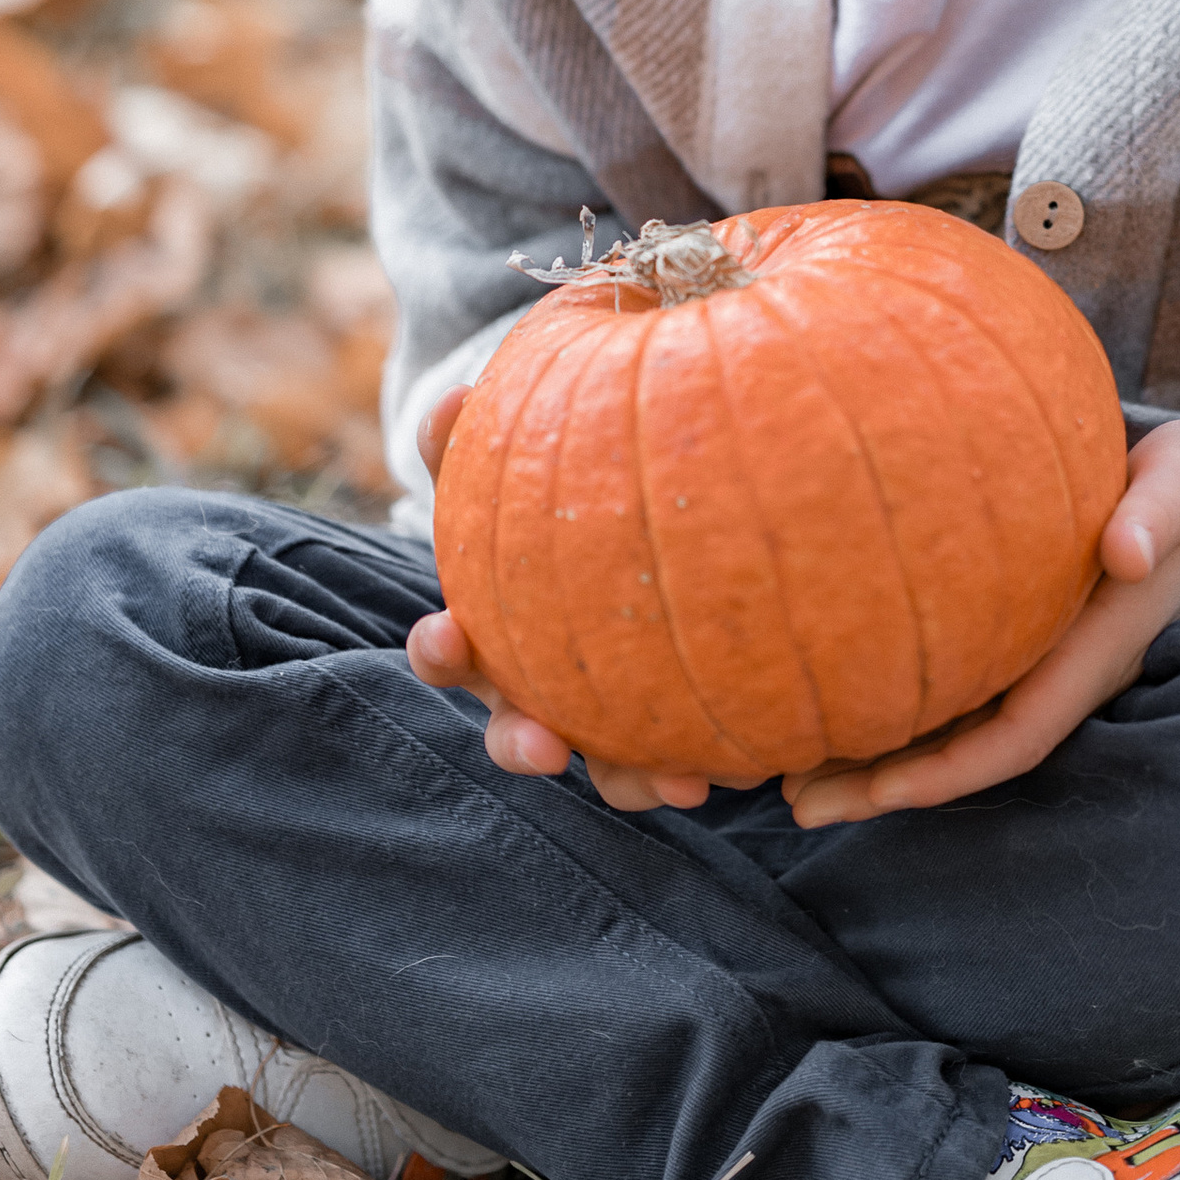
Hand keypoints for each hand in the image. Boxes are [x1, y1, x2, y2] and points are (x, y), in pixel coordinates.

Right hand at [402, 385, 723, 813]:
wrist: (630, 508)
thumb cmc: (546, 481)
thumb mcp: (504, 453)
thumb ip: (472, 433)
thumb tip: (453, 397)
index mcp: (484, 631)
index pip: (444, 651)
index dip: (439, 653)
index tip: (449, 635)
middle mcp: (533, 689)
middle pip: (514, 732)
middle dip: (521, 744)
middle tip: (544, 746)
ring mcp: (599, 717)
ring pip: (604, 766)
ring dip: (629, 779)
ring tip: (677, 782)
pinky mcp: (664, 727)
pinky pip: (676, 757)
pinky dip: (698, 764)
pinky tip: (740, 766)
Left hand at [781, 416, 1179, 828]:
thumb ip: (1158, 517)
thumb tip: (1125, 554)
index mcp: (1092, 654)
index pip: (1014, 736)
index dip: (948, 771)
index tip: (879, 794)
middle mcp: (1056, 672)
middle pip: (964, 751)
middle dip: (884, 786)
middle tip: (792, 803)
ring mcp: (1036, 661)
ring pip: (948, 726)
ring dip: (873, 756)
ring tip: (786, 775)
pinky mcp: (1020, 635)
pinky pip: (950, 685)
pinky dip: (891, 703)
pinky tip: (828, 695)